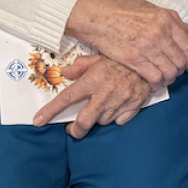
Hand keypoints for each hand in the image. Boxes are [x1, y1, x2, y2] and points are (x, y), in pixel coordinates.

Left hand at [32, 55, 149, 138]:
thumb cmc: (119, 59)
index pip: (67, 98)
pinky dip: (114, 116)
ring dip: (98, 117)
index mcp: (93, 79)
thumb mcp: (97, 57)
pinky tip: (115, 106)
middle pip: (85, 121)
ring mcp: (120, 101)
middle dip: (76, 129)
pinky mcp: (133, 107)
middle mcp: (105, 92)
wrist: (149, 59)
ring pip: (102, 121)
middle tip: (73, 129)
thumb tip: (63, 73)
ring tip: (101, 105)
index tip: (38, 121)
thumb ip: (79, 66)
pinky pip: (118, 120)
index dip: (51, 111)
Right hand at [66, 0, 187, 86]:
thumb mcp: (150, 8)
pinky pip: (154, 78)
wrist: (99, 18)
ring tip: (165, 78)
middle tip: (176, 72)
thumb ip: (171, 18)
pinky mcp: (135, 60)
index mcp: (165, 19)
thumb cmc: (122, 11)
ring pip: (169, 71)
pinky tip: (154, 82)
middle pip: (180, 60)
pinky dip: (157, 84)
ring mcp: (147, 47)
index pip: (187, 44)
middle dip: (181, 70)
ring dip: (170, 78)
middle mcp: (159, 33)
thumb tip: (186, 29)